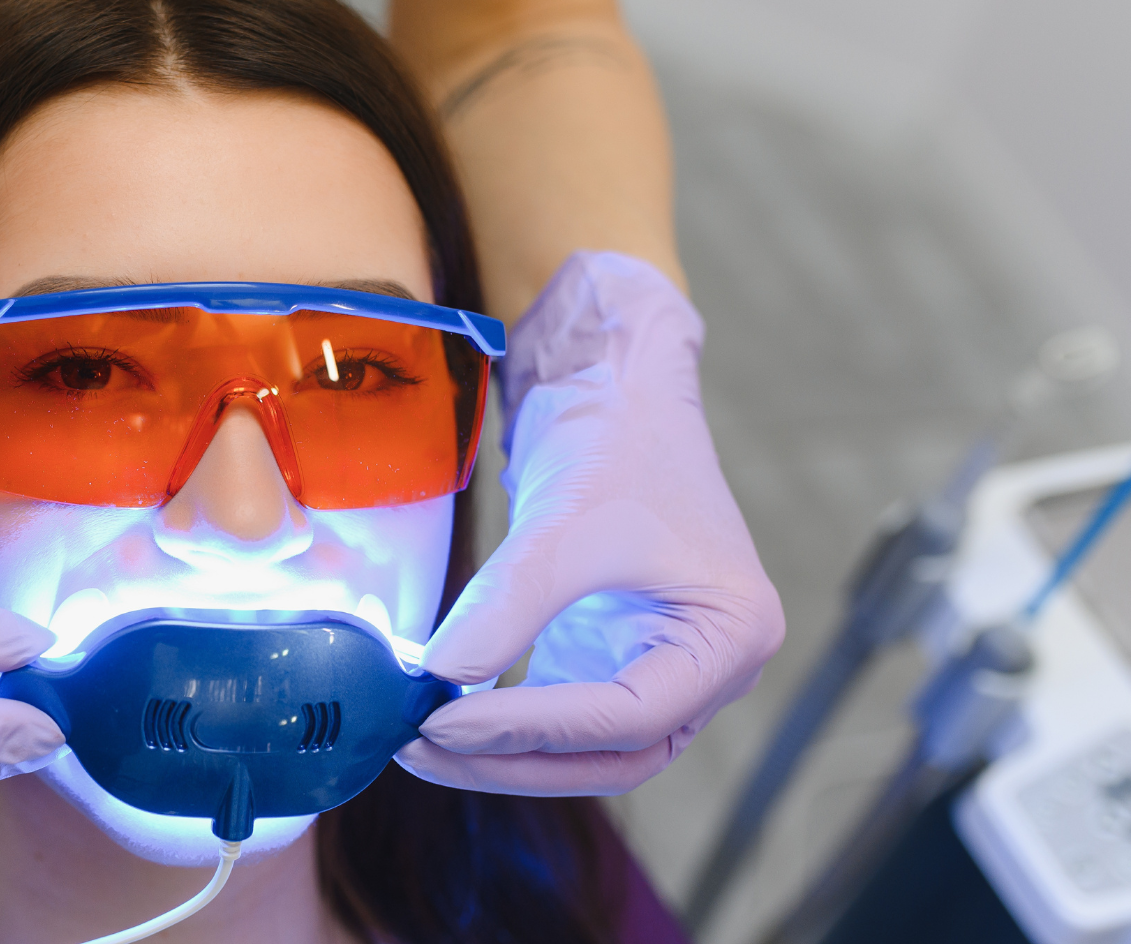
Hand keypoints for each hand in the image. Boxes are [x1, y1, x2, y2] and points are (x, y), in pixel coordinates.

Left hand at [399, 252, 784, 794]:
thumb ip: (507, 605)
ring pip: (583, 748)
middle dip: (512, 759)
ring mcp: (660, 666)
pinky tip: (441, 718)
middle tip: (422, 749)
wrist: (615, 390)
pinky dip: (502, 722)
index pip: (627, 716)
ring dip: (502, 752)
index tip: (444, 722)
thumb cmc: (619, 441)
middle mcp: (708, 667)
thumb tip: (439, 677)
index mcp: (729, 636)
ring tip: (419, 742)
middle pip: (609, 753)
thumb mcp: (565, 523)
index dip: (531, 728)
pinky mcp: (610, 655)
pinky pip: (558, 713)